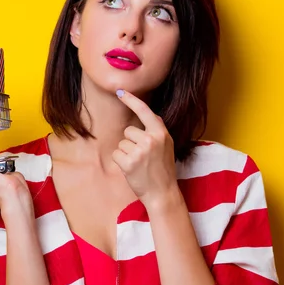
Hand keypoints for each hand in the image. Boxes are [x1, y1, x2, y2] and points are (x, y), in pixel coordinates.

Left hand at [112, 90, 178, 207]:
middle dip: (131, 142)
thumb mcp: (167, 146)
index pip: (144, 111)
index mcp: (161, 134)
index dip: (131, 100)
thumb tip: (148, 113)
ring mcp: (140, 152)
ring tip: (139, 164)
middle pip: (128, 131)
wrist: (163, 193)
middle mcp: (151, 140)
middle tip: (143, 157)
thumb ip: (157, 130)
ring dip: (126, 153)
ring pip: (122, 143)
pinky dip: (120, 162)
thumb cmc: (163, 169)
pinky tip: (132, 169)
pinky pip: (116, 154)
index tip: (120, 91)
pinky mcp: (129, 163)